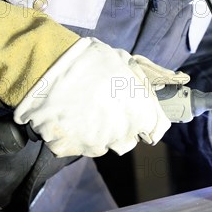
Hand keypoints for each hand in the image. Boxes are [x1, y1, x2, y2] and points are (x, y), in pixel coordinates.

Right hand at [14, 37, 189, 156]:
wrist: (46, 69)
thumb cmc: (89, 61)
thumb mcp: (125, 62)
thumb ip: (144, 81)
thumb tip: (164, 84)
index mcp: (139, 113)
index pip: (156, 130)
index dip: (150, 121)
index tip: (141, 114)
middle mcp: (120, 134)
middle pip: (129, 140)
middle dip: (124, 127)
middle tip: (109, 107)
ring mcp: (94, 144)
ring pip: (104, 145)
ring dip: (100, 133)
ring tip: (87, 110)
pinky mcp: (69, 149)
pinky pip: (78, 146)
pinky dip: (76, 136)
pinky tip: (70, 117)